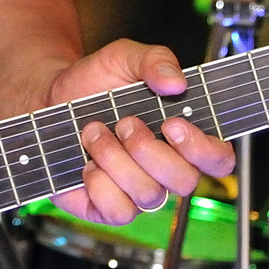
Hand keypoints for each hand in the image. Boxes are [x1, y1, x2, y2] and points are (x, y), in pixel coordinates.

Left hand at [41, 39, 235, 226]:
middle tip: (123, 122)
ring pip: (149, 195)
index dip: (202, 149)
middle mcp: (165, 168)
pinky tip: (87, 163)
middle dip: (148, 149)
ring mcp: (139, 192)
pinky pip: (120, 212)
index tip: (171, 124)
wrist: (49, 99)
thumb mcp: (124, 57)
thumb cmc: (94, 81)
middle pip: (185, 181)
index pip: (218, 159)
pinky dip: (99, 184)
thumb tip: (176, 82)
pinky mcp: (110, 208)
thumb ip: (155, 60)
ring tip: (94, 133)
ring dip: (115, 159)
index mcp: (181, 136)